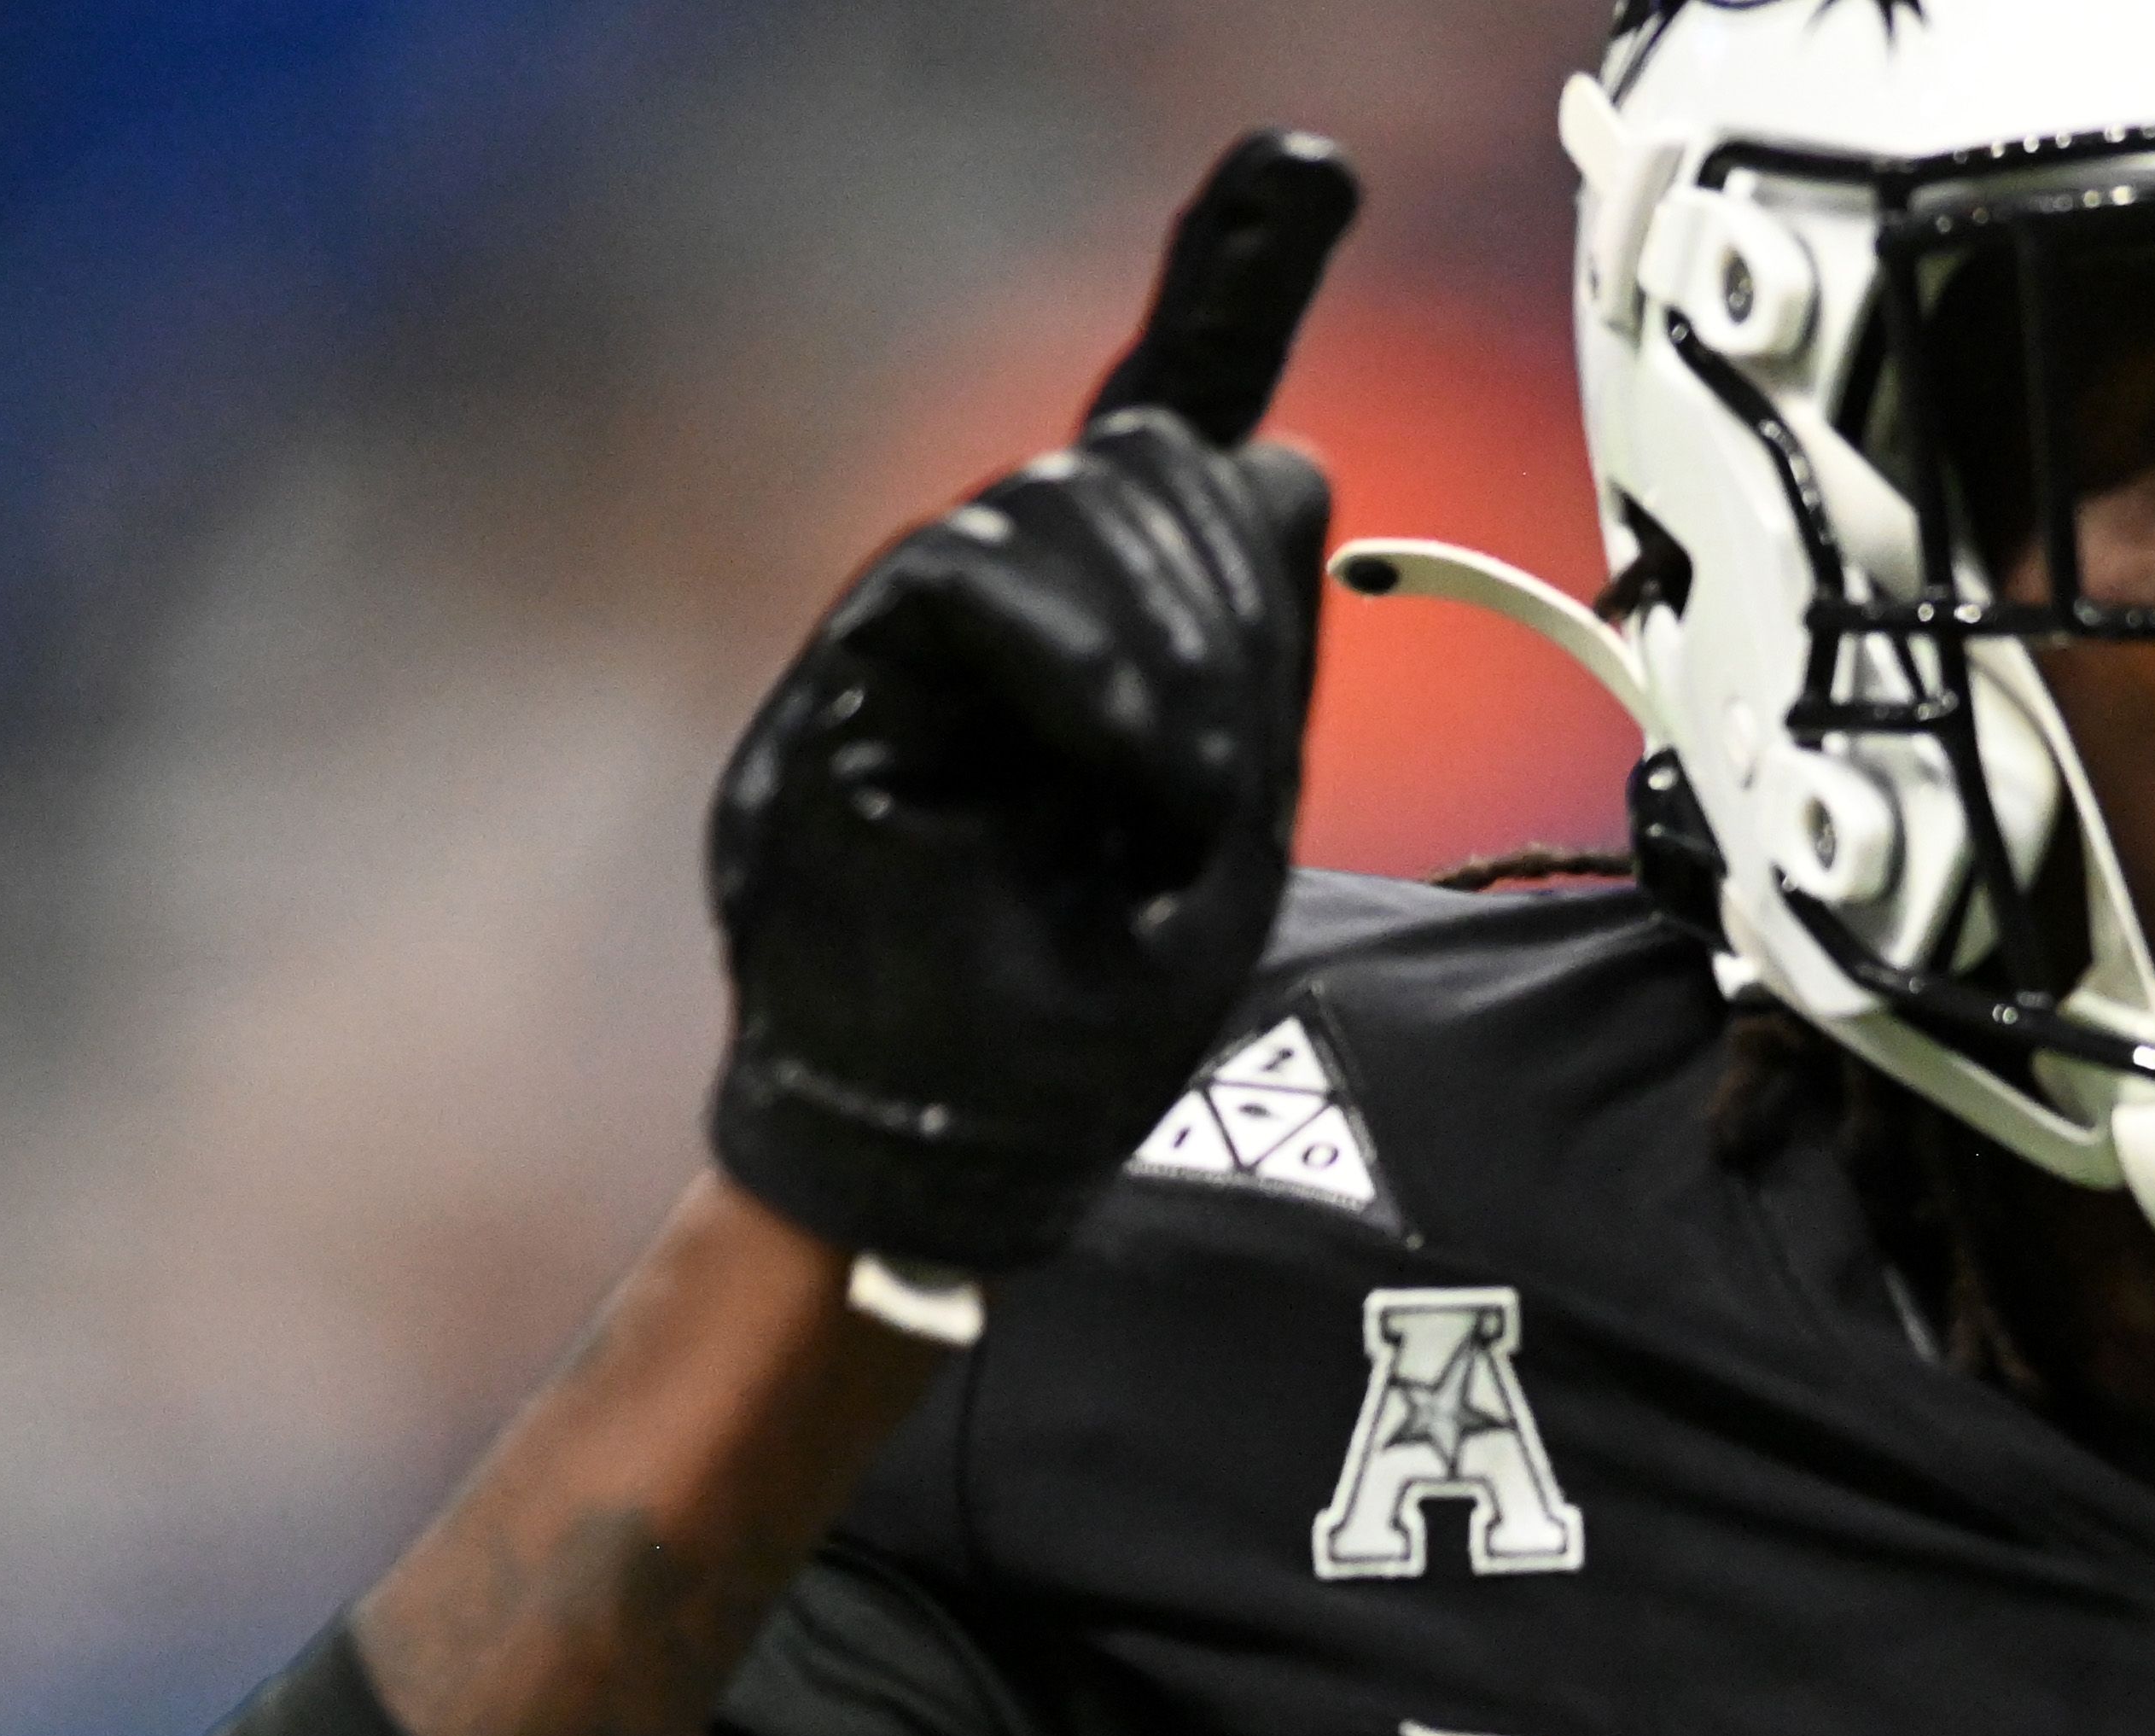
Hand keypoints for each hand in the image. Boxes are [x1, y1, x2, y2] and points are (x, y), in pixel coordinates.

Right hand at [702, 126, 1353, 1273]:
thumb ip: (1249, 651)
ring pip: (1065, 501)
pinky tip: (1123, 756)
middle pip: (1140, 459)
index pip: (1165, 424)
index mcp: (1110, 643)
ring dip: (1164, 640)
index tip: (1302, 170)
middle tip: (1222, 762)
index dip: (1229, 285)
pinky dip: (1080, 660)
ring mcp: (921, 636)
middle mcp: (1012, 612)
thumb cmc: (1075, 1025)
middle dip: (1223, 586)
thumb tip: (1285, 453)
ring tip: (1175, 792)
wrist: (950, 1146)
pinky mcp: (851, 675)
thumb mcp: (1225, 830)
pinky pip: (973, 580)